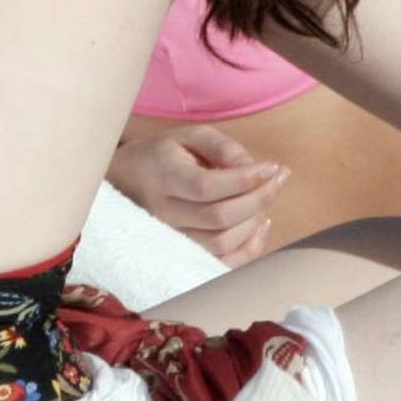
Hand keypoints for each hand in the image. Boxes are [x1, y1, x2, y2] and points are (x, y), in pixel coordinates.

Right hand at [107, 127, 289, 265]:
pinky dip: (248, 249)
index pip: (208, 187)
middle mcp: (163, 213)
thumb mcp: (189, 136)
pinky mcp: (180, 256)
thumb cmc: (162, 155)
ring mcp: (169, 240)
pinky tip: (259, 225)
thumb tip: (255, 168)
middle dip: (258, 199)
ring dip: (254, 222)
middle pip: (219, 217)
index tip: (273, 167)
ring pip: (221, 243)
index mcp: (164, 176)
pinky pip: (219, 263)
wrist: (123, 182)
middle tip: (277, 179)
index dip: (246, 180)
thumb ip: (223, 147)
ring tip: (265, 197)